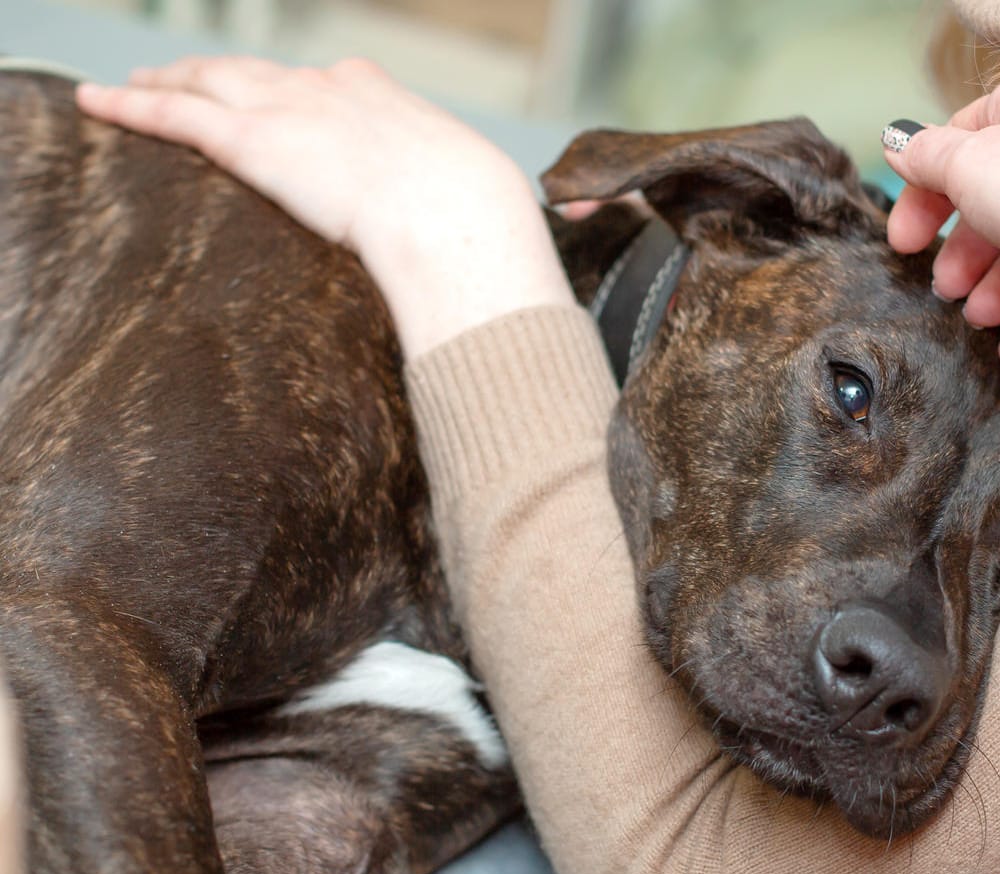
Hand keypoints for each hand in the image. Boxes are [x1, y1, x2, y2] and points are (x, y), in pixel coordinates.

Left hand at [76, 57, 574, 354]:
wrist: (459, 222)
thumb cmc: (482, 229)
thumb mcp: (480, 210)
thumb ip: (464, 224)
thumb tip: (493, 272)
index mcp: (391, 102)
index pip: (334, 83)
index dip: (303, 90)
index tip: (287, 100)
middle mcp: (334, 90)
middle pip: (260, 73)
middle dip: (222, 75)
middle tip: (186, 79)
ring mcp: (290, 108)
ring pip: (209, 81)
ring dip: (167, 81)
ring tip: (131, 88)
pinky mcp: (253, 138)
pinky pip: (177, 112)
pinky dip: (133, 105)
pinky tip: (102, 101)